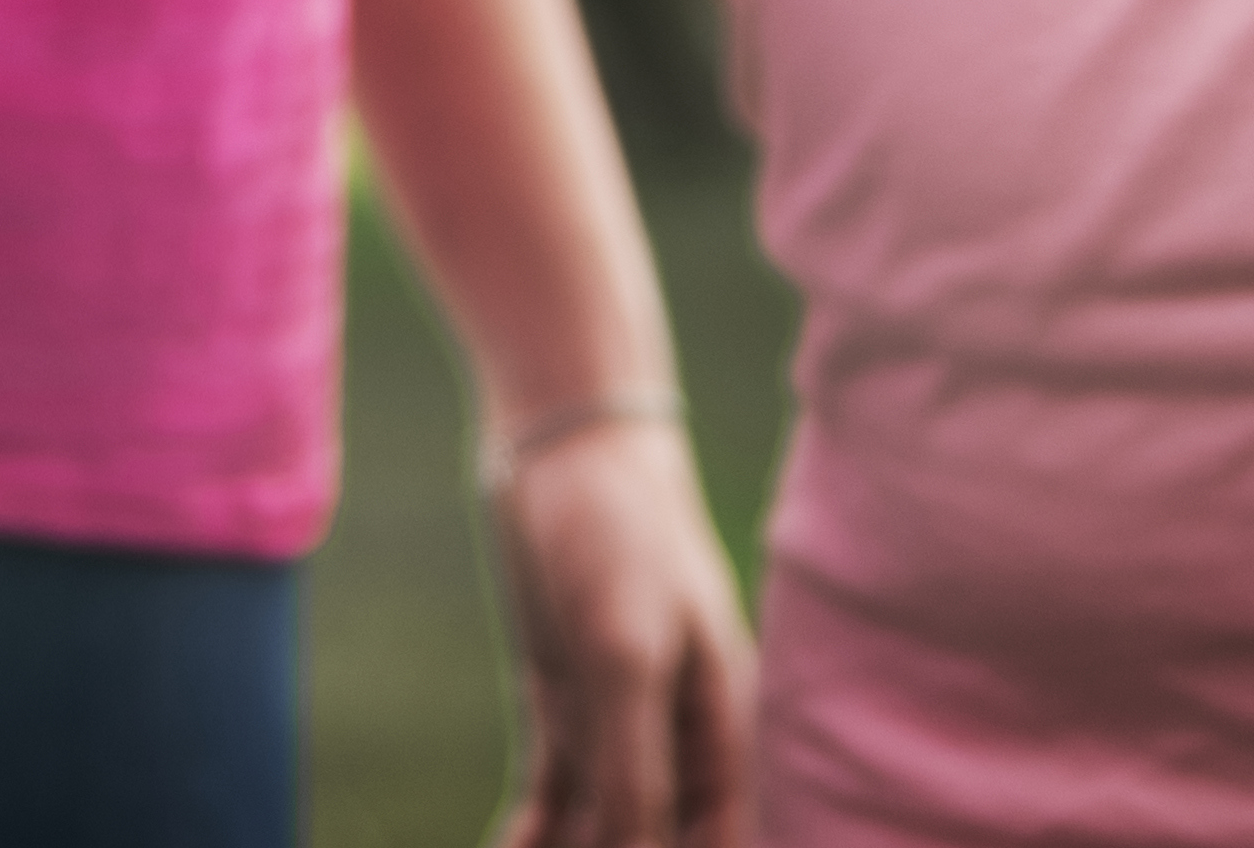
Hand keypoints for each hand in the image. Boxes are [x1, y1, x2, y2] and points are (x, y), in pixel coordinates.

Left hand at [485, 419, 756, 847]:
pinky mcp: (565, 705)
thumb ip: (634, 765)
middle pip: (649, 844)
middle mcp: (677, 746)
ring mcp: (617, 726)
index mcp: (720, 740)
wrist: (564, 445)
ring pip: (598, 830)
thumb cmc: (621, 533)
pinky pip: (554, 796)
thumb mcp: (625, 650)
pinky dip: (533, 833)